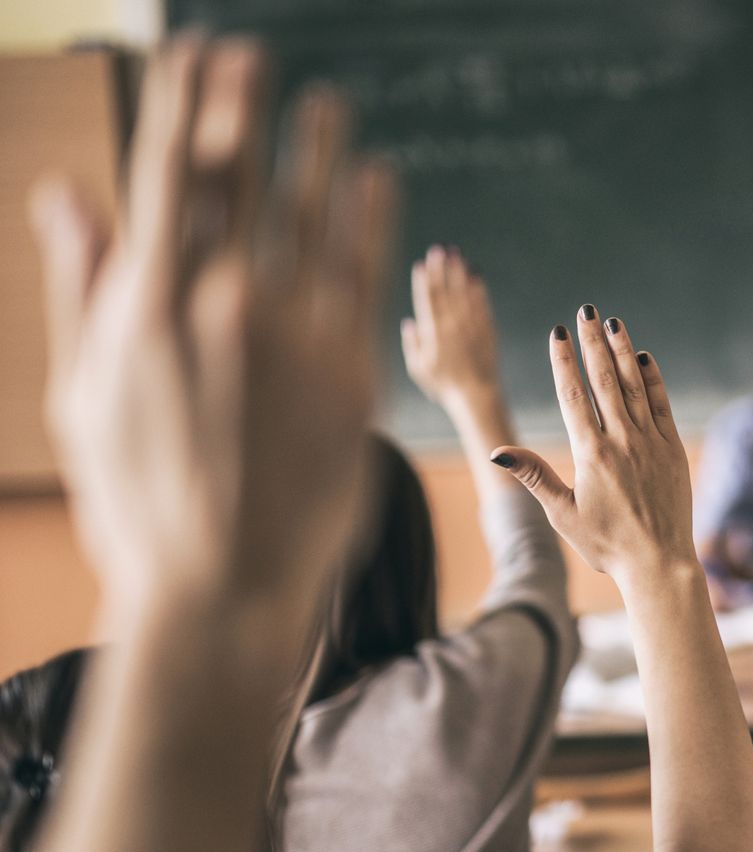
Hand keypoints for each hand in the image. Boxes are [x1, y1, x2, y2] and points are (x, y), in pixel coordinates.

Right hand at [30, 37, 394, 608]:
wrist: (220, 589)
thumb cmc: (139, 499)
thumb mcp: (88, 393)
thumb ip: (85, 284)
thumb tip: (69, 190)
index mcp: (147, 304)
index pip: (164, 176)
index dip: (181, 107)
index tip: (192, 56)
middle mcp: (221, 305)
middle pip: (235, 181)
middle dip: (241, 110)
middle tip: (252, 54)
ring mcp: (292, 336)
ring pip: (310, 216)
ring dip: (317, 150)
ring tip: (325, 102)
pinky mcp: (352, 372)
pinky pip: (366, 275)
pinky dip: (372, 219)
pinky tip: (377, 178)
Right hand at [402, 245, 501, 405]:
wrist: (476, 395)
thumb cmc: (444, 385)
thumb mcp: (419, 369)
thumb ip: (412, 345)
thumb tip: (408, 322)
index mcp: (433, 335)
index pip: (427, 302)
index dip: (424, 281)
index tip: (421, 264)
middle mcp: (452, 327)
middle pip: (445, 292)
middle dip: (441, 269)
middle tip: (439, 248)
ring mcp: (471, 327)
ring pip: (464, 294)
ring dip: (459, 272)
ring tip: (456, 253)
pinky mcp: (487, 330)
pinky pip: (482, 304)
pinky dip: (479, 288)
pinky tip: (476, 273)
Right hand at [492, 310, 696, 587]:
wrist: (658, 562)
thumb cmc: (606, 544)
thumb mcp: (562, 513)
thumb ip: (534, 476)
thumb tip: (498, 451)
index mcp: (591, 454)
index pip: (573, 395)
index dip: (564, 360)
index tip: (558, 332)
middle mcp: (622, 440)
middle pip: (604, 380)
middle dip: (593, 342)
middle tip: (585, 311)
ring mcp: (651, 442)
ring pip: (634, 385)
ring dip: (622, 351)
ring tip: (613, 323)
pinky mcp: (672, 448)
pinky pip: (662, 404)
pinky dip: (653, 378)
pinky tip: (644, 357)